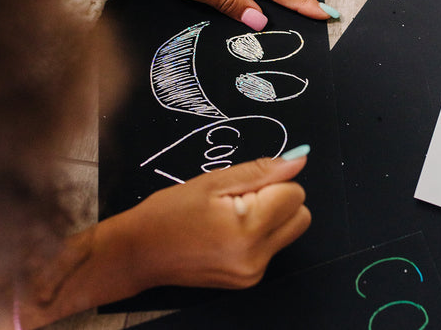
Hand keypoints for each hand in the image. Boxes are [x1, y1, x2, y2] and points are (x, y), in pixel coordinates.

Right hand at [123, 154, 310, 290]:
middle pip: (300, 216)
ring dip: (270, 216)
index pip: (295, 194)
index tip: (242, 187)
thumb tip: (300, 158)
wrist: (139, 252)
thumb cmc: (170, 212)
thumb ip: (262, 170)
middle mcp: (257, 258)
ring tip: (230, 214)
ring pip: (289, 231)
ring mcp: (253, 274)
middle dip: (280, 199)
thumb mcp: (214, 181)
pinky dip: (259, 233)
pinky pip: (272, 246)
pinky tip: (228, 229)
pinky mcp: (248, 280)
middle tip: (240, 198)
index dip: (272, 182)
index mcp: (249, 230)